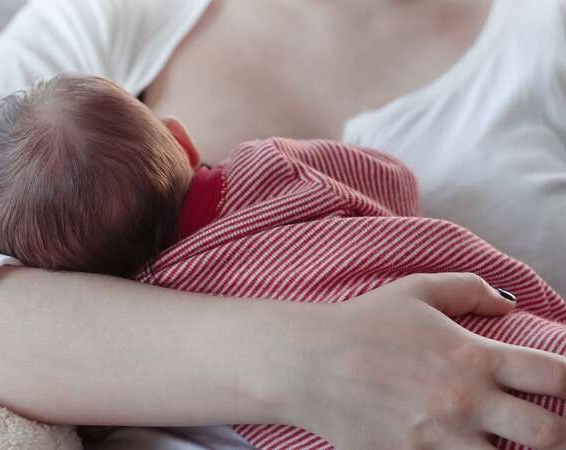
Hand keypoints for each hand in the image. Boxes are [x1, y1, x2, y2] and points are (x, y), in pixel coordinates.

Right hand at [276, 273, 565, 448]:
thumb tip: (509, 304)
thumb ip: (468, 288)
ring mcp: (439, 438)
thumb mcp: (415, 291)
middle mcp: (466, 401)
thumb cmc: (361, 323)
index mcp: (475, 356)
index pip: (557, 376)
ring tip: (499, 444)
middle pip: (550, 436)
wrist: (307, 363)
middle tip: (553, 434)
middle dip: (562, 437)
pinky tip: (457, 449)